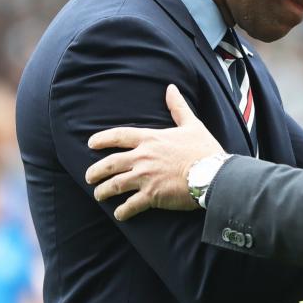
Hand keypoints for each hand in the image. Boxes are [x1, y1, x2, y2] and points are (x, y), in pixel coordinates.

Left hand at [84, 84, 224, 220]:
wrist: (214, 174)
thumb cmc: (204, 149)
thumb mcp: (192, 125)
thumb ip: (178, 107)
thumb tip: (171, 88)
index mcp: (151, 139)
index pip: (119, 136)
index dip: (102, 139)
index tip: (91, 144)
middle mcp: (143, 158)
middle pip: (110, 164)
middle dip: (95, 171)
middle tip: (89, 177)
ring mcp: (146, 177)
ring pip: (115, 185)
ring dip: (104, 191)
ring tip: (99, 195)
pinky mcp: (152, 196)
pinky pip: (130, 205)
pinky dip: (122, 211)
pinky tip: (119, 214)